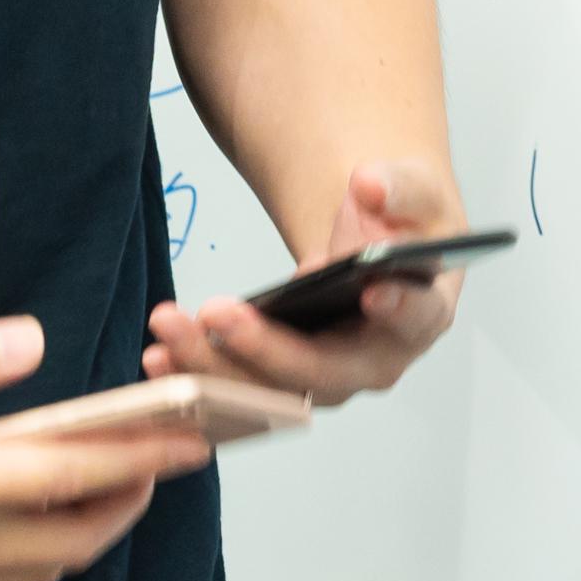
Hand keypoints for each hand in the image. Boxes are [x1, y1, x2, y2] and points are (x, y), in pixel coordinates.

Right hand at [0, 314, 207, 580]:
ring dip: (87, 530)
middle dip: (131, 502)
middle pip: (71, 540)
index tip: (194, 440)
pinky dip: (39, 549)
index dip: (143, 459)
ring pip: (36, 568)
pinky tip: (41, 508)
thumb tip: (38, 342)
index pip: (72, 479)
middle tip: (165, 457)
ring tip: (117, 479)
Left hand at [146, 159, 467, 408]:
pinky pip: (239, 395)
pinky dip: (197, 379)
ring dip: (214, 368)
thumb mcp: (414, 190)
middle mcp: (374, 362)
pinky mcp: (282, 387)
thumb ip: (398, 186)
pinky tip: (159, 355)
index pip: (414, 318)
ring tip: (168, 330)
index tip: (371, 291)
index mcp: (421, 315)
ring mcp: (324, 382)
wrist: (375, 242)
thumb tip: (370, 185)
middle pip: (320, 372)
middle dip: (264, 348)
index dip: (397, 309)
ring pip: (269, 393)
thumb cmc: (401, 224)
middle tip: (217, 313)